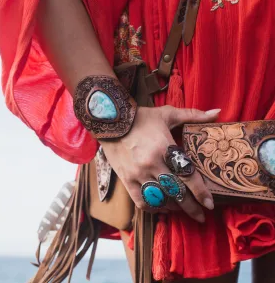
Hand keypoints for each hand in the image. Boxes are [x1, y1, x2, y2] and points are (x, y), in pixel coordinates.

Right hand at [100, 106, 220, 222]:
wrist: (111, 122)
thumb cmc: (141, 118)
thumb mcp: (167, 113)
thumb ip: (193, 115)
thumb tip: (218, 112)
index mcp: (164, 148)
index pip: (187, 174)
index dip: (200, 192)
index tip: (210, 205)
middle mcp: (151, 164)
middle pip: (175, 192)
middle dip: (190, 207)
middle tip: (201, 216)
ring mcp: (137, 174)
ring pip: (159, 199)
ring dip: (173, 208)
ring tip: (182, 210)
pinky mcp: (126, 179)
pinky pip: (141, 200)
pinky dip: (153, 207)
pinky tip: (162, 207)